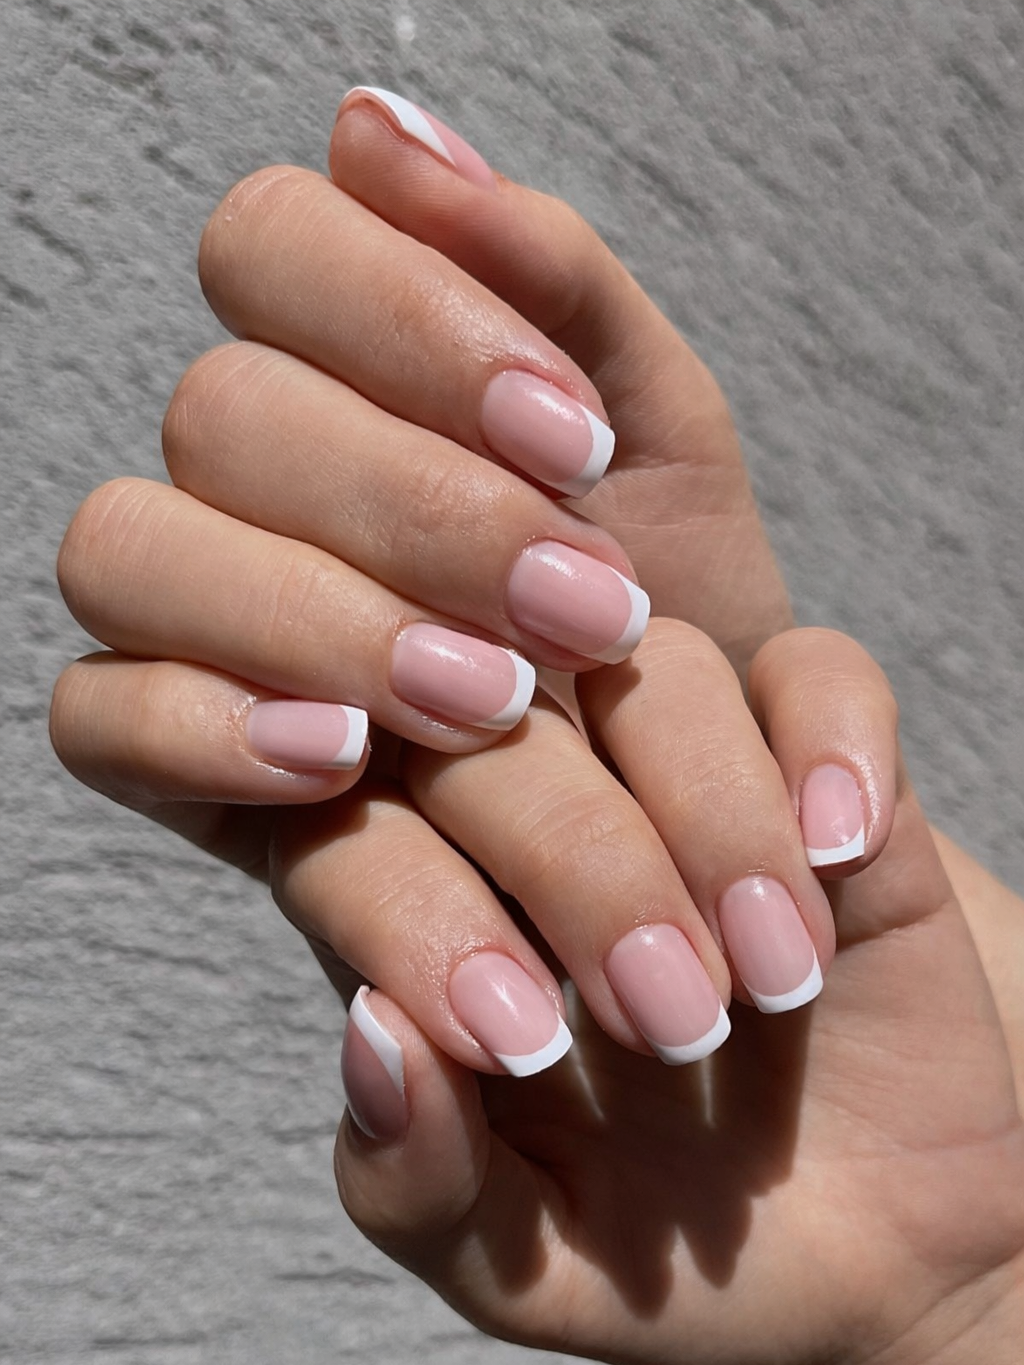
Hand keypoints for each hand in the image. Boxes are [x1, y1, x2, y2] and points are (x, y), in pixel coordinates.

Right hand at [51, 90, 790, 913]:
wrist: (689, 774)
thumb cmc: (669, 584)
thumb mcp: (659, 428)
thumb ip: (551, 277)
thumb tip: (383, 133)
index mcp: (346, 359)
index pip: (275, 244)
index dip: (412, 322)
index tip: (577, 443)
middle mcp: (247, 468)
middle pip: (221, 414)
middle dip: (415, 511)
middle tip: (583, 611)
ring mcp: (193, 604)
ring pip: (130, 551)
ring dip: (321, 621)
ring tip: (495, 701)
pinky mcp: (166, 744)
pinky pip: (93, 715)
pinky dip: (209, 729)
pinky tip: (346, 760)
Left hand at [330, 627, 1023, 1364]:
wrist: (858, 1254)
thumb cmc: (658, 1246)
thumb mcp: (518, 1260)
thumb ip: (417, 1179)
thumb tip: (374, 1038)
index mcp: (423, 909)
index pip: (345, 824)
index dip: (409, 907)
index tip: (524, 1050)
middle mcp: (534, 808)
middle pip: (498, 722)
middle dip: (580, 864)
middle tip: (672, 1022)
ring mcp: (678, 770)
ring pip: (655, 670)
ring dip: (712, 816)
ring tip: (777, 975)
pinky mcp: (817, 764)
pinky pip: (818, 672)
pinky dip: (831, 741)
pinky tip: (842, 853)